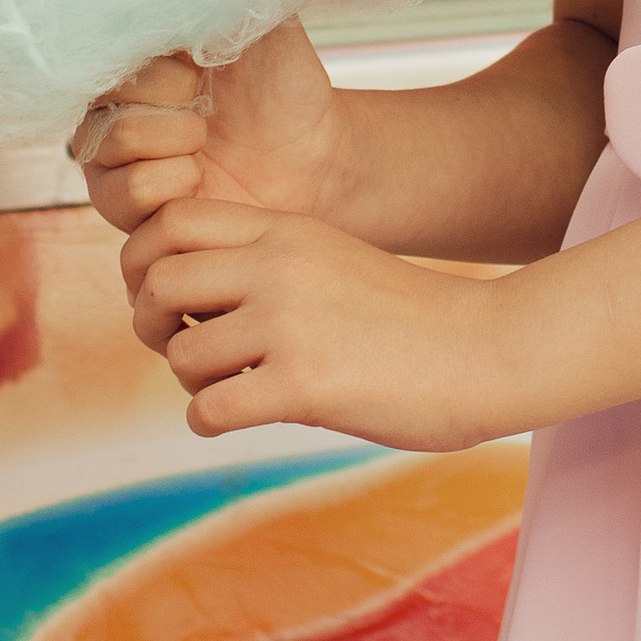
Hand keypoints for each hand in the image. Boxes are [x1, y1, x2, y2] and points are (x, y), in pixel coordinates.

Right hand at [68, 17, 345, 239]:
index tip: (197, 56)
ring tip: (204, 138)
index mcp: (132, 51)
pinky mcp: (126, 206)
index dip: (153, 53)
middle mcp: (109, 100)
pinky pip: (126, 191)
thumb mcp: (260, 19)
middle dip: (166, 94)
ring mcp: (112, 156)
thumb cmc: (282, 82)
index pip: (101, 42)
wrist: (312, 155)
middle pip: (99, 93)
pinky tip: (200, 174)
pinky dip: (173, 181)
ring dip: (172, 139)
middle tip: (204, 100)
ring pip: (107, 143)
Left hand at [128, 199, 523, 451]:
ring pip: (179, 353)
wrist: (487, 350)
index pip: (173, 219)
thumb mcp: (332, 262)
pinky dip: (210, 421)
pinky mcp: (303, 384)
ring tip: (230, 388)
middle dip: (155, 324)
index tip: (176, 299)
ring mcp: (289, 322)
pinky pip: (207, 408)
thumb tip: (186, 312)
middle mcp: (278, 265)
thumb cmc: (409, 319)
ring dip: (192, 381)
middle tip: (188, 349)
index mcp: (286, 229)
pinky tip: (242, 417)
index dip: (153, 260)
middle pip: (156, 280)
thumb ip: (267, 269)